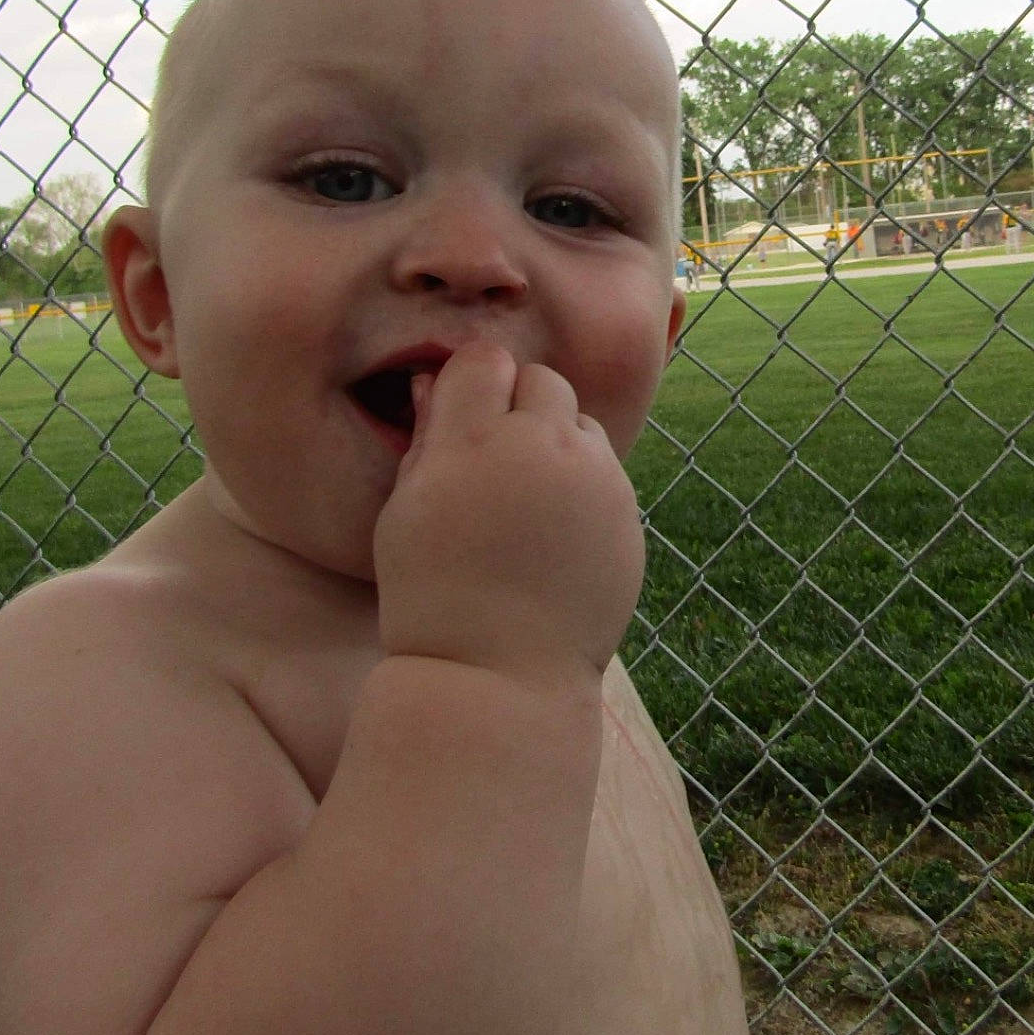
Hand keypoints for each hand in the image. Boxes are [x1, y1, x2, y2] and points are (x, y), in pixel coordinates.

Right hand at [373, 340, 644, 677]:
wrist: (497, 674)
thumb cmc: (432, 594)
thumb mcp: (405, 512)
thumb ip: (426, 438)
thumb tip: (433, 383)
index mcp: (473, 441)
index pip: (484, 360)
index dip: (472, 385)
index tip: (462, 418)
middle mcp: (541, 447)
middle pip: (542, 381)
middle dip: (519, 406)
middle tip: (496, 462)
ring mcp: (594, 480)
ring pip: (582, 423)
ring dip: (558, 444)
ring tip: (527, 505)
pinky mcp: (628, 513)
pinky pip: (606, 473)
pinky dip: (585, 488)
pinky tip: (556, 538)